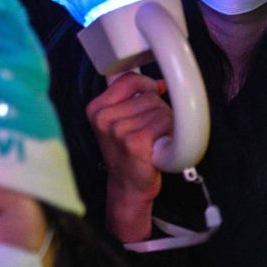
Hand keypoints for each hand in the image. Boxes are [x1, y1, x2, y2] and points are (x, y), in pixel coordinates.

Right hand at [86, 73, 172, 241]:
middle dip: (158, 110)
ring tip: (155, 139)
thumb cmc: (127, 154)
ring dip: (166, 124)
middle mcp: (103, 117)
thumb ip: (133, 100)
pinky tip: (160, 146)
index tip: (153, 95)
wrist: (128, 187)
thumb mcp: (119, 121)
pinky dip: (170, 134)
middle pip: (149, 96)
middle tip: (152, 130)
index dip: (147, 86)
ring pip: (160, 110)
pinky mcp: (134, 142)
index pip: (129, 79)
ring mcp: (117, 130)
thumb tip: (159, 84)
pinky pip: (165, 123)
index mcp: (96, 108)